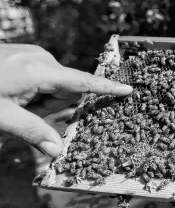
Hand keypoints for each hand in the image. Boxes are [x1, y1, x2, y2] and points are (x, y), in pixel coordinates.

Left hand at [0, 44, 132, 156]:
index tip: (129, 90)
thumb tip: (58, 152)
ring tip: (13, 106)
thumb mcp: (1, 116)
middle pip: (66, 89)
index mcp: (39, 70)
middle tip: (25, 115)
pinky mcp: (24, 56)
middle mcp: (41, 59)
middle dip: (53, 108)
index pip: (83, 82)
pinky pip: (42, 79)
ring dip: (41, 102)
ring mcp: (32, 55)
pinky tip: (14, 97)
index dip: (107, 88)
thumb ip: (33, 133)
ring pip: (53, 86)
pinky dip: (34, 94)